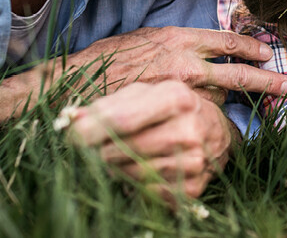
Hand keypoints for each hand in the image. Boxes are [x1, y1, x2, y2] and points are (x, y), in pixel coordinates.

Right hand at [57, 27, 286, 99]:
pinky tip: (227, 119)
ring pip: (222, 97)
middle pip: (238, 73)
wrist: (82, 81)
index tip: (268, 53)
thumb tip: (207, 49)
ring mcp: (180, 90)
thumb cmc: (113, 57)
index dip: (254, 48)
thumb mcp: (151, 37)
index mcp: (182, 37)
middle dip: (267, 81)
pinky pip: (201, 113)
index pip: (229, 42)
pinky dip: (216, 115)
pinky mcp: (172, 110)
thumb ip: (182, 43)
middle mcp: (186, 62)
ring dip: (244, 101)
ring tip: (268, 104)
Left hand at [68, 81, 234, 203]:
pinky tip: (141, 169)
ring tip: (122, 156)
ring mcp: (193, 161)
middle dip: (100, 150)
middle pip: (123, 148)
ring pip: (131, 172)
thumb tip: (71, 120)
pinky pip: (146, 192)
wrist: (216, 133)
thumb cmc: (172, 109)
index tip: (69, 136)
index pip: (121, 118)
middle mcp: (188, 129)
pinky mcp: (192, 188)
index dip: (89, 130)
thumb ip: (108, 105)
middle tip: (94, 148)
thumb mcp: (145, 95)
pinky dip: (136, 183)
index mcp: (176, 97)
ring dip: (117, 167)